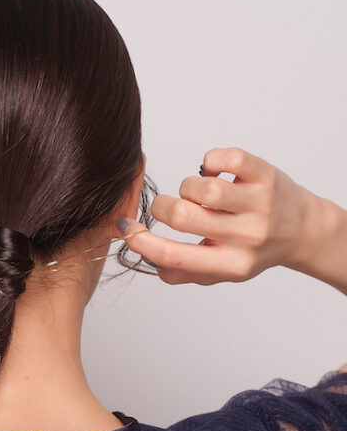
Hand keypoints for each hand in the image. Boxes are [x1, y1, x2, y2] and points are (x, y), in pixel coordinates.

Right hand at [117, 147, 312, 284]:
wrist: (302, 230)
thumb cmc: (254, 249)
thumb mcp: (222, 272)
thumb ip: (184, 272)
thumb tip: (148, 259)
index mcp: (231, 264)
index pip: (174, 257)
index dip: (141, 241)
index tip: (128, 229)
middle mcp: (247, 236)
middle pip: (183, 216)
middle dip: (162, 207)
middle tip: (167, 206)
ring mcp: (258, 204)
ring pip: (200, 187)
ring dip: (188, 186)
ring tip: (197, 192)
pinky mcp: (264, 175)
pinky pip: (223, 158)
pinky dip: (209, 161)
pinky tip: (214, 172)